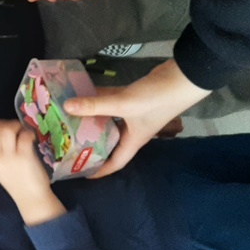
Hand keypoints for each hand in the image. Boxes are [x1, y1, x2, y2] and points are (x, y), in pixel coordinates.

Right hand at [0, 120, 64, 225]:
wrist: (30, 198)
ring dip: (18, 126)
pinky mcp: (23, 157)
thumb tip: (4, 128)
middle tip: (19, 131)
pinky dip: (29, 133)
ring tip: (25, 133)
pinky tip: (32, 139)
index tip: (9, 129)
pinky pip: (24, 135)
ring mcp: (8, 157)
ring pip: (8, 128)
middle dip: (9, 124)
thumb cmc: (16, 181)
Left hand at [64, 60, 210, 176]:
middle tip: (68, 142)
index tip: (81, 173)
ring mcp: (133, 113)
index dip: (100, 170)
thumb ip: (96, 105)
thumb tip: (66, 107)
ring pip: (108, 120)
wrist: (183, 76)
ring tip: (68, 119)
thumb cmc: (157, 98)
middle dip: (91, 144)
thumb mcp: (124, 104)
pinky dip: (98, 99)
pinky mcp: (133, 97)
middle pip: (109, 142)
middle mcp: (132, 129)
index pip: (115, 162)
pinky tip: (82, 95)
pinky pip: (111, 102)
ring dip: (91, 119)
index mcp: (133, 140)